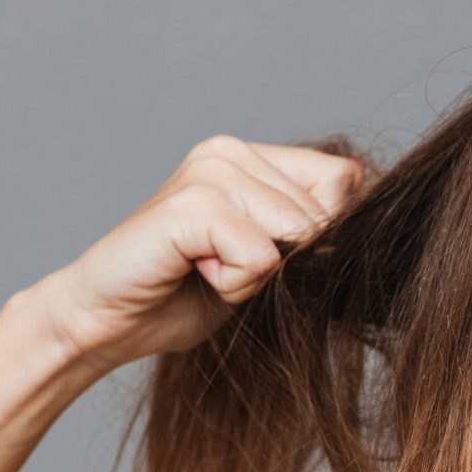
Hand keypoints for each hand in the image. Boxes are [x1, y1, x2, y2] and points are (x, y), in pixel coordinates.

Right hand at [24, 134, 367, 375]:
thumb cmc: (183, 295)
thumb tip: (363, 190)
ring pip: (296, 235)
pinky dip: (234, 286)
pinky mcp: (192, 203)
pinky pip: (260, 257)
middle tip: (220, 269)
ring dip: (256, 277)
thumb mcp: (265, 262)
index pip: (342, 182)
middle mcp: (230, 151)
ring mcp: (208, 171)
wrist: (108, 320)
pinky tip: (192, 274)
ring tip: (205, 270)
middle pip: (324, 215)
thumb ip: (307, 229)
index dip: (320, 236)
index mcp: (251, 158)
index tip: (260, 259)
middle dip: (284, 263)